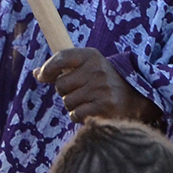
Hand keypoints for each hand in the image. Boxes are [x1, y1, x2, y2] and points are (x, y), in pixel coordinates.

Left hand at [34, 47, 162, 126]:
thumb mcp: (86, 66)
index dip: (48, 68)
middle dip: (64, 92)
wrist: (136, 96)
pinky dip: (78, 116)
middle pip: (60, 85)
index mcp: (91, 56)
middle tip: (79, 91)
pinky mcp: (104, 107)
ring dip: (72, 106)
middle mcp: (97, 70)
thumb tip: (36, 73)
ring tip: (88, 101)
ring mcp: (101, 89)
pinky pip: (75, 115)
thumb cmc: (103, 80)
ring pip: (67, 102)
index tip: (43, 76)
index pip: (61, 57)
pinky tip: (91, 111)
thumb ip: (61, 68)